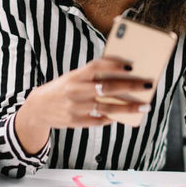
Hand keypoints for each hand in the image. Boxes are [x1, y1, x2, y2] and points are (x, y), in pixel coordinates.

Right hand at [20, 56, 152, 129]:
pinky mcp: (75, 122)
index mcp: (74, 76)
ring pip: (107, 107)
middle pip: (107, 88)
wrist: (37, 108)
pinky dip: (111, 118)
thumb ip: (91, 77)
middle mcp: (75, 91)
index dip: (114, 65)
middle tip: (147, 85)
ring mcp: (75, 108)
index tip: (131, 65)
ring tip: (145, 106)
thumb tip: (119, 76)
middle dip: (130, 86)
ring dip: (128, 107)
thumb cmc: (61, 89)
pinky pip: (98, 120)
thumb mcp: (71, 78)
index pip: (96, 67)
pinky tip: (122, 117)